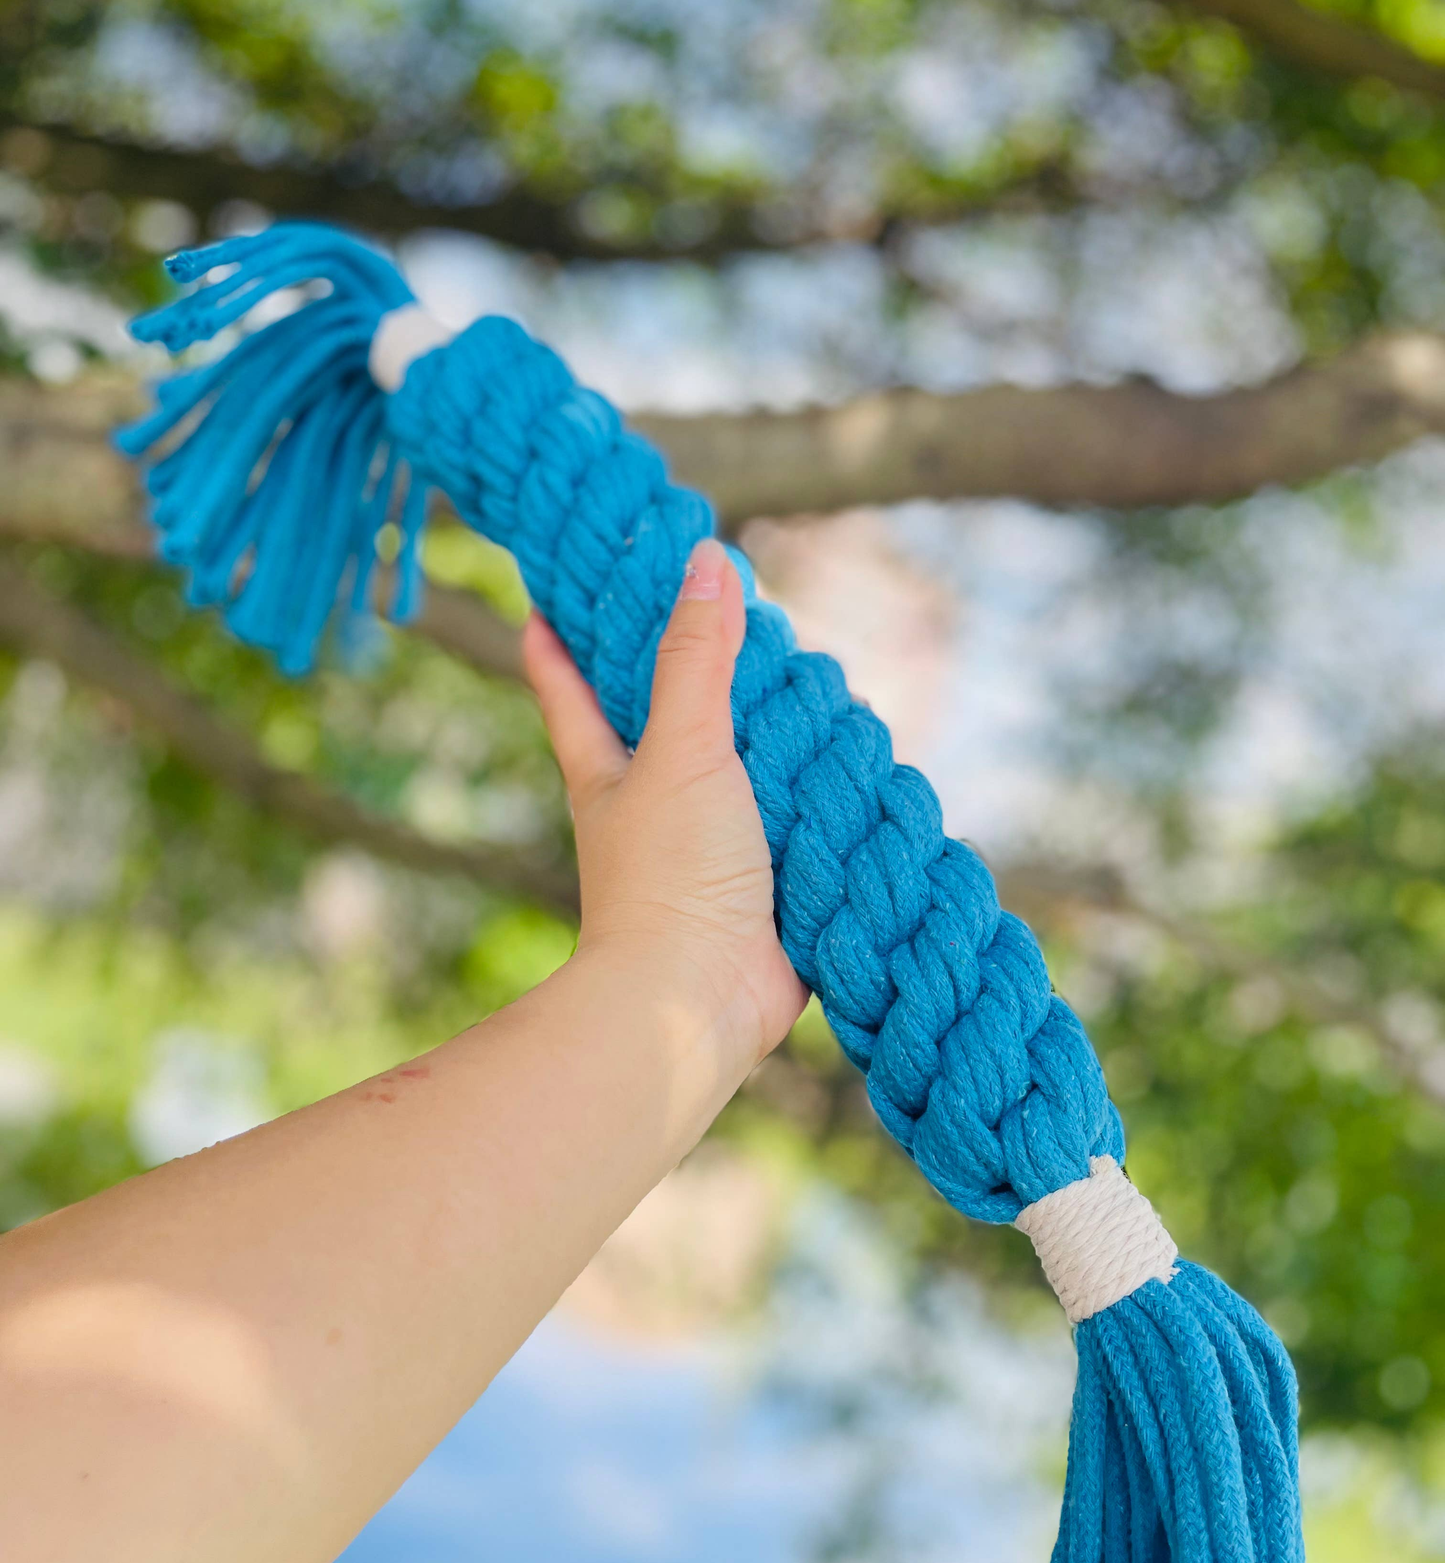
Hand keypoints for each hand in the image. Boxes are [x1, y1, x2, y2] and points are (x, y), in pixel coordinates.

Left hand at [523, 538, 808, 1079]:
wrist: (702, 1001)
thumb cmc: (670, 874)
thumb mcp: (683, 749)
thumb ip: (697, 660)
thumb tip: (705, 561)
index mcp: (610, 772)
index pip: (570, 691)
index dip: (556, 644)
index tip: (544, 598)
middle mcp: (655, 808)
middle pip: (666, 725)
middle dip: (692, 678)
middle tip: (722, 621)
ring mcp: (711, 851)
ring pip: (743, 774)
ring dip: (778, 738)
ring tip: (819, 687)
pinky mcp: (768, 888)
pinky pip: (799, 827)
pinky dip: (823, 798)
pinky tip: (856, 770)